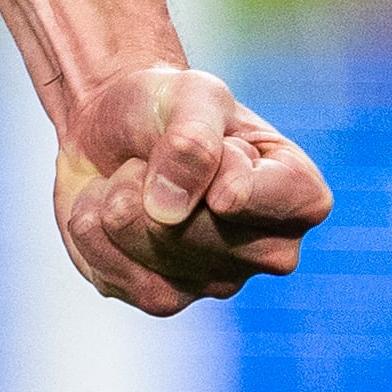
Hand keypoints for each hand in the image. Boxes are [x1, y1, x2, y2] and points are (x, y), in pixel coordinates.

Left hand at [51, 61, 331, 315]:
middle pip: (193, 230)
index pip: (255, 196)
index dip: (215, 164)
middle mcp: (270, 253)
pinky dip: (91, 224)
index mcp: (300, 198)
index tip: (217, 141)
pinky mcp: (161, 298)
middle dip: (153, 178)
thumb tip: (168, 211)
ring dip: (118, 197)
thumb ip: (193, 139)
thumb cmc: (168, 105)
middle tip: (160, 156)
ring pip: (148, 247)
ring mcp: (216, 283)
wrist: (111, 126)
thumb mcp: (191, 93)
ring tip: (136, 177)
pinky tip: (109, 206)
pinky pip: (109, 268)